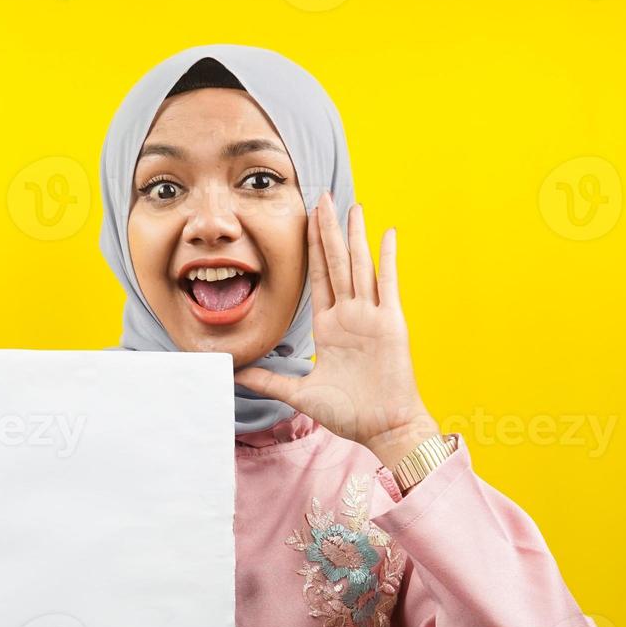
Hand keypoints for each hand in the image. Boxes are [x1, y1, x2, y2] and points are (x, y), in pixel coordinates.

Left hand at [234, 191, 439, 468]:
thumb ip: (269, 379)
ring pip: (359, 266)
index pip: (318, 278)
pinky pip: (387, 285)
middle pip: (336, 263)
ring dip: (354, 236)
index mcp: (330, 328)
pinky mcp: (391, 324)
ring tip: (349, 205)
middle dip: (327, 230)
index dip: (311, 249)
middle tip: (321, 197)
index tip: (304, 220)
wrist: (383, 430)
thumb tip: (234, 373)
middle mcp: (351, 316)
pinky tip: (386, 233)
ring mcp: (372, 317)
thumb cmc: (349, 414)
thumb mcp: (299, 393)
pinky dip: (387, 259)